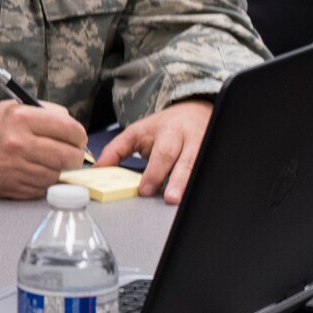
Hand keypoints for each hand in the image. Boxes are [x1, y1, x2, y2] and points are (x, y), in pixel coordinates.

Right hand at [0, 99, 87, 197]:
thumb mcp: (13, 108)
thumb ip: (45, 113)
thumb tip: (73, 127)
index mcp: (21, 118)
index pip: (71, 130)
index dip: (79, 136)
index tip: (76, 139)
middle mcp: (19, 142)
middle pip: (69, 156)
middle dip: (74, 156)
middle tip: (68, 154)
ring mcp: (15, 167)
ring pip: (57, 175)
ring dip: (56, 170)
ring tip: (45, 162)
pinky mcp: (11, 186)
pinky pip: (42, 188)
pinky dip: (42, 182)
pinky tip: (32, 171)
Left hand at [98, 98, 212, 203]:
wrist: (195, 111)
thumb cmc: (163, 127)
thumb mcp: (136, 133)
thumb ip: (116, 150)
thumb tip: (98, 169)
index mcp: (167, 132)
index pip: (162, 153)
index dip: (154, 172)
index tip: (145, 189)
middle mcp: (188, 138)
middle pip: (185, 159)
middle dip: (177, 180)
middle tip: (170, 198)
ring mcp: (205, 146)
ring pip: (201, 166)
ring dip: (191, 184)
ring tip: (183, 201)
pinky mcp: (214, 155)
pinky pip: (211, 170)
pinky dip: (204, 184)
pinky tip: (199, 195)